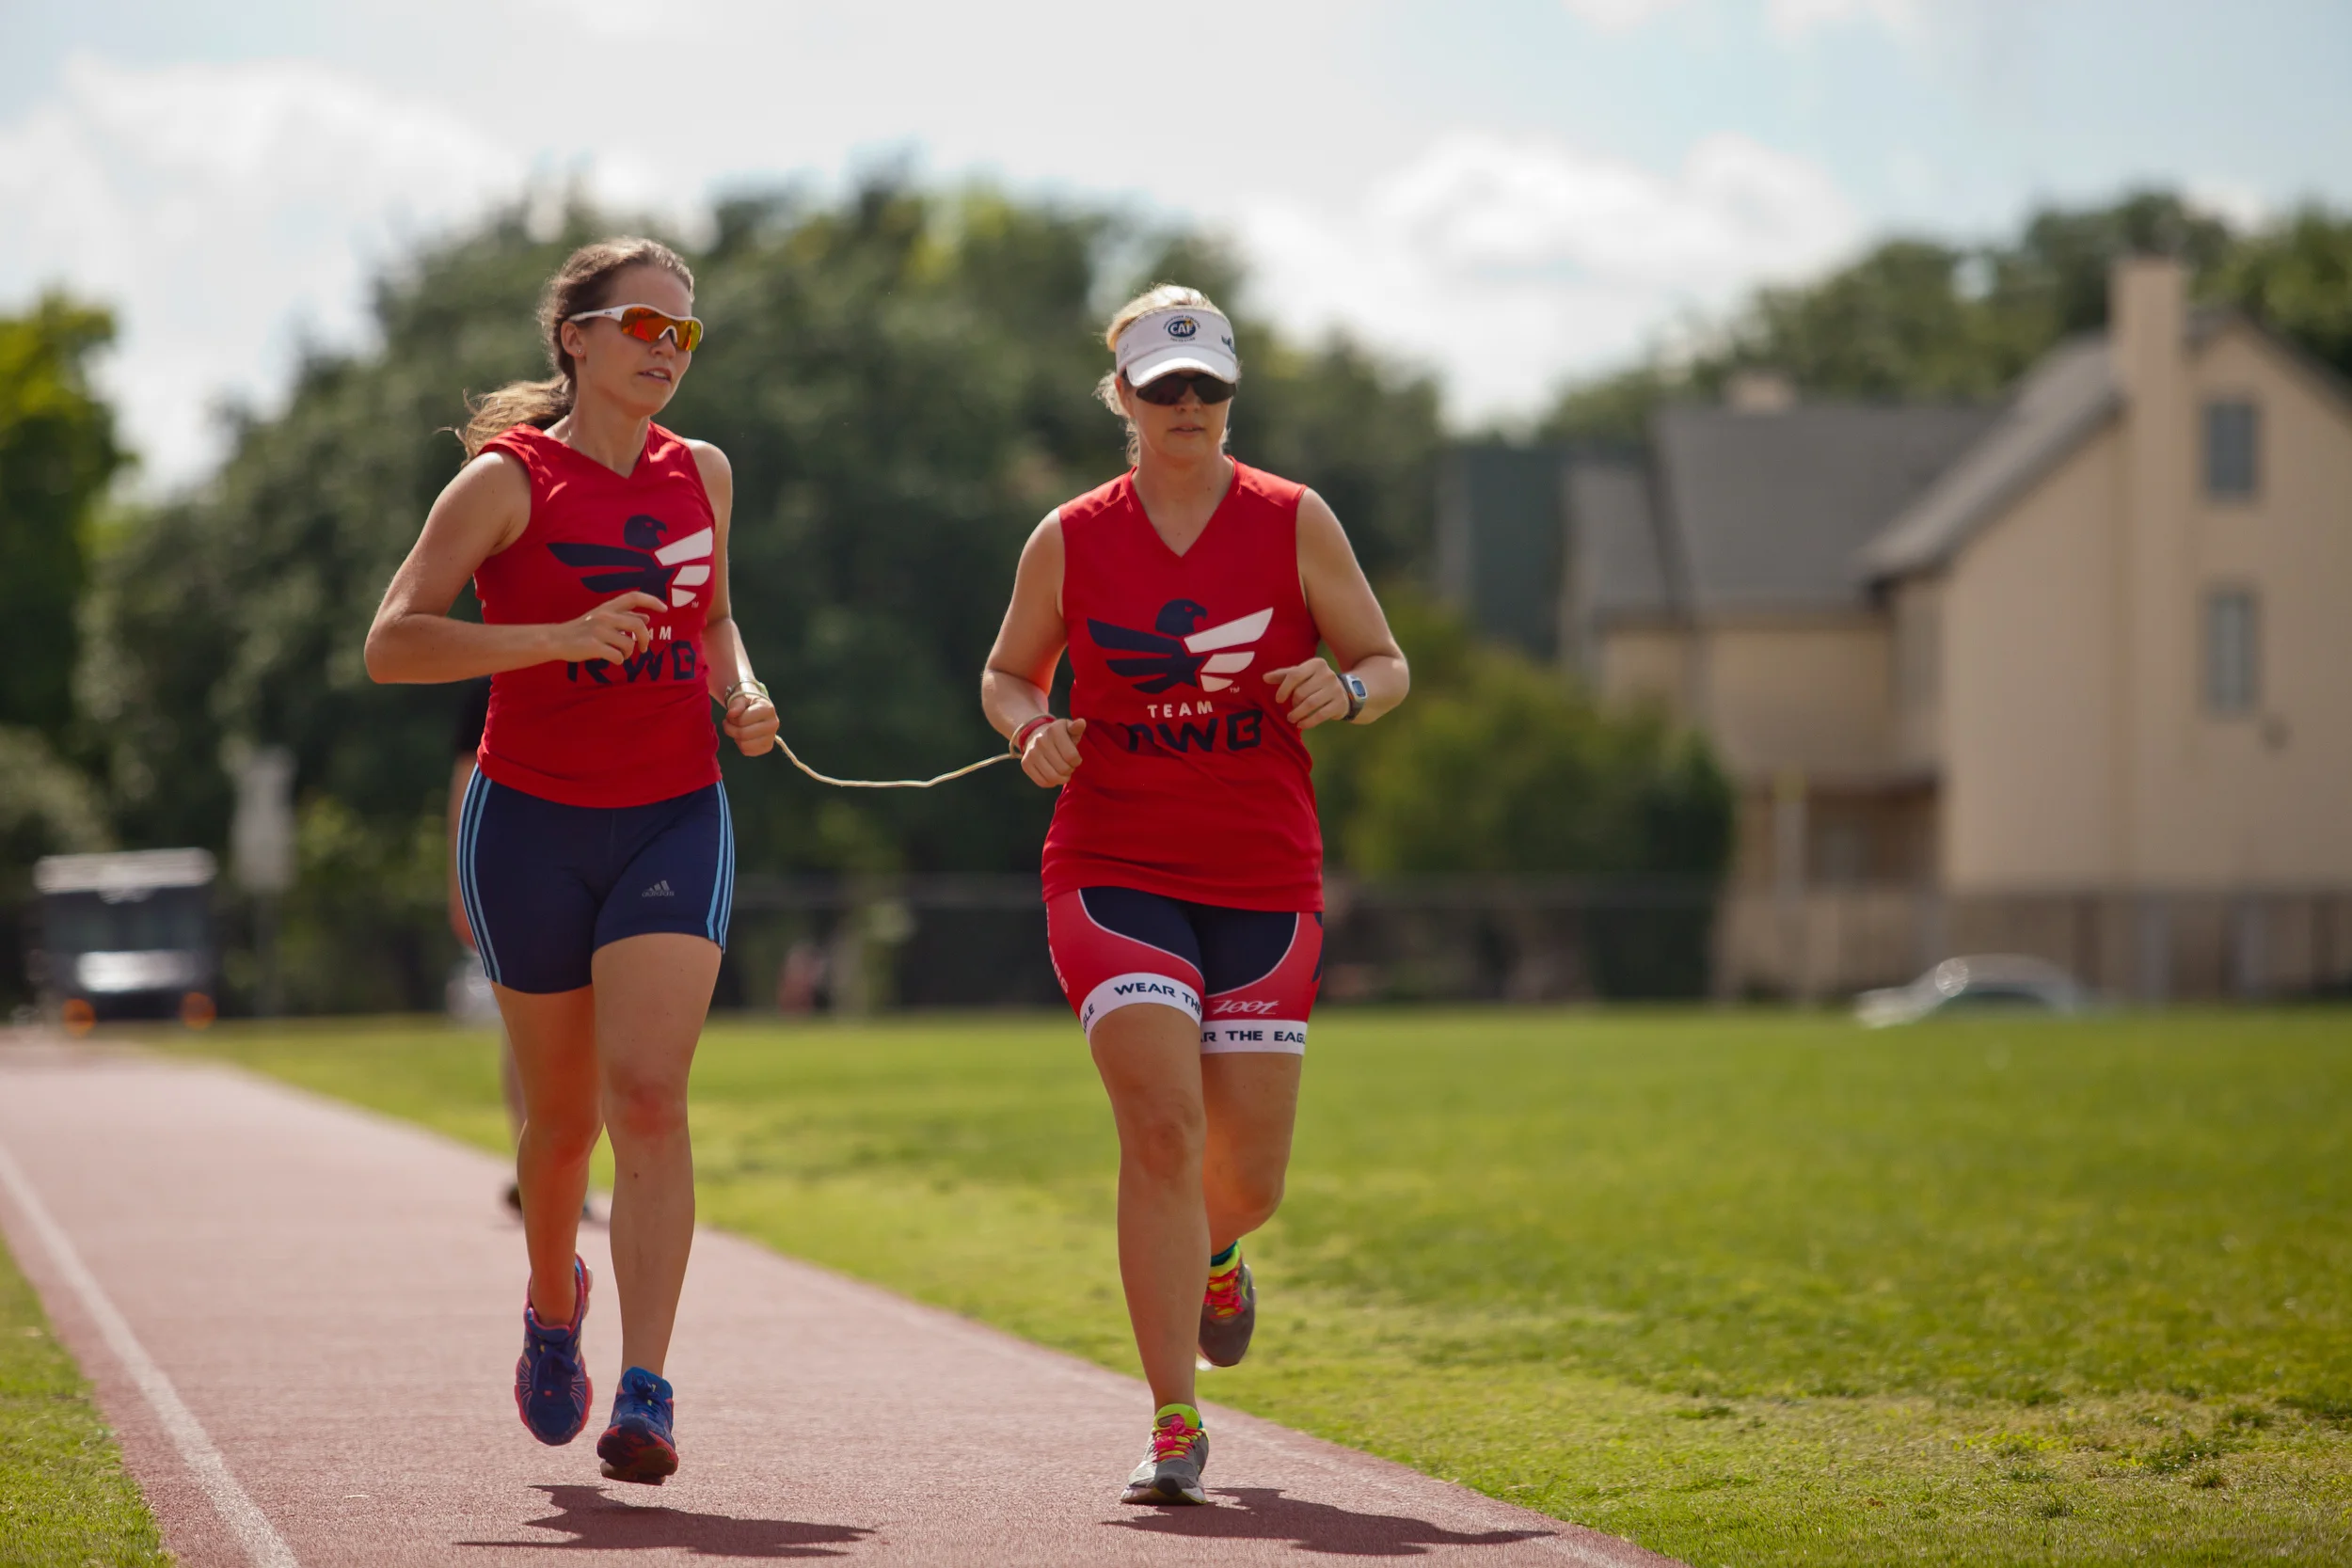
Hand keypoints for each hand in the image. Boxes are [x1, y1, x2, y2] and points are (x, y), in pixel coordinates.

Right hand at [546, 591, 665, 663]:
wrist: (556, 639)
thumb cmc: (582, 630)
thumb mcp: (602, 618)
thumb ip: (624, 617)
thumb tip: (647, 617)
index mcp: (607, 607)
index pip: (633, 597)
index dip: (652, 600)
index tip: (665, 609)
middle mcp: (605, 616)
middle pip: (639, 625)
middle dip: (646, 639)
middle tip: (645, 649)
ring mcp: (599, 631)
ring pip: (629, 644)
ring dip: (629, 653)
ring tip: (621, 655)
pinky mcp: (594, 646)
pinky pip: (618, 657)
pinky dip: (618, 661)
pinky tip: (611, 659)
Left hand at [725, 689, 777, 756]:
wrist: (758, 709)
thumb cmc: (748, 703)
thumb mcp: (741, 698)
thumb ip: (736, 704)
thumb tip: (731, 714)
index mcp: (768, 709)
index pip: (742, 720)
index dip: (731, 718)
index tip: (730, 714)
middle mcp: (773, 724)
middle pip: (743, 734)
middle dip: (730, 729)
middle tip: (728, 723)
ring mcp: (772, 737)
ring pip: (745, 745)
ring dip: (735, 738)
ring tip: (736, 729)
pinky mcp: (767, 747)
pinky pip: (747, 752)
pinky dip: (741, 745)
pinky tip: (742, 737)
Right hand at [1020, 717, 1086, 787]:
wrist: (1035, 735)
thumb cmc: (1059, 735)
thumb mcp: (1069, 729)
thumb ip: (1077, 728)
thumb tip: (1081, 722)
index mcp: (1054, 730)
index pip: (1071, 756)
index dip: (1077, 761)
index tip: (1075, 759)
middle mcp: (1041, 740)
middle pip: (1063, 768)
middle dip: (1070, 770)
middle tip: (1069, 766)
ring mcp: (1031, 753)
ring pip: (1053, 777)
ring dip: (1062, 779)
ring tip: (1063, 773)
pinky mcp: (1025, 763)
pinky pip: (1042, 782)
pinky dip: (1051, 783)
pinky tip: (1054, 776)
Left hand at [1264, 659, 1348, 729]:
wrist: (1344, 691)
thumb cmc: (1316, 682)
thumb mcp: (1302, 675)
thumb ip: (1283, 675)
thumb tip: (1264, 677)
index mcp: (1316, 664)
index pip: (1295, 675)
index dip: (1284, 688)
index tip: (1278, 699)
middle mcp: (1327, 674)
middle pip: (1301, 692)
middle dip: (1293, 703)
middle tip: (1291, 708)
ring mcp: (1335, 689)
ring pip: (1310, 704)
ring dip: (1298, 714)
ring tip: (1291, 718)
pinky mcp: (1339, 703)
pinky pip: (1321, 715)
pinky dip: (1308, 722)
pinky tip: (1301, 725)